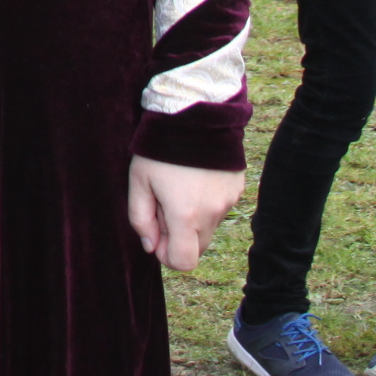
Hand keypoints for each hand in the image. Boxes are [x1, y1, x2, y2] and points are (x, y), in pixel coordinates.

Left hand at [127, 156, 243, 271]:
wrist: (194, 113)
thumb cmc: (159, 148)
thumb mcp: (138, 181)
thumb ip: (140, 219)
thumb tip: (150, 246)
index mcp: (186, 216)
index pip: (184, 262)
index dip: (167, 255)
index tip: (156, 235)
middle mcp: (212, 214)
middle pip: (197, 248)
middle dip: (179, 237)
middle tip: (164, 206)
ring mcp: (228, 201)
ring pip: (209, 227)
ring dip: (194, 219)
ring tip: (180, 187)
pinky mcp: (237, 189)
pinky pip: (220, 208)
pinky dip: (207, 203)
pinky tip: (195, 178)